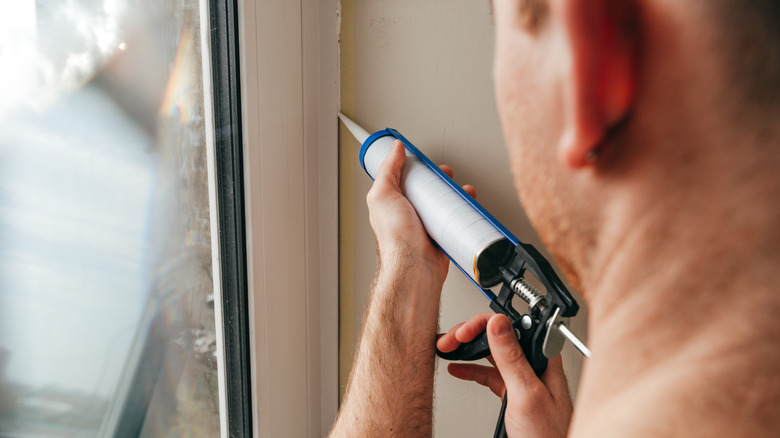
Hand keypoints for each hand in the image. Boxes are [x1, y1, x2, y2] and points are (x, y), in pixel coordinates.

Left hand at [366, 139, 475, 285]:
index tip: (425, 160)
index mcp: (391, 202)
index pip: (402, 176)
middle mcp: (407, 213)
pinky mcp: (440, 234)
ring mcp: (424, 224)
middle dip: (438, 178)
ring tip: (461, 189)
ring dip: (453, 193)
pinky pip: (453, 218)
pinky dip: (462, 211)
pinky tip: (466, 206)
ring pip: (441, 202)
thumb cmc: (396, 240)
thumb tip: (395, 149)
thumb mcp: (383, 196)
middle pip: (425, 188)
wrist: (415, 268)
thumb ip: (387, 170)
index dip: (414, 166)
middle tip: (446, 174)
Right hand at [437, 313, 572, 436]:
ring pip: (490, 353)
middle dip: (468, 335)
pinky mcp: (513, 391)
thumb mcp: (525, 392)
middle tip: (448, 341)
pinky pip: (489, 373)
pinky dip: (470, 369)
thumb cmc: (549, 434)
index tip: (462, 333)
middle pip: (495, 335)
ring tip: (448, 348)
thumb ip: (511, 357)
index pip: (507, 325)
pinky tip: (458, 368)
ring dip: (467, 349)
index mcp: (540, 355)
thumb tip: (498, 323)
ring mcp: (522, 377)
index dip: (481, 324)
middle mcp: (532, 362)